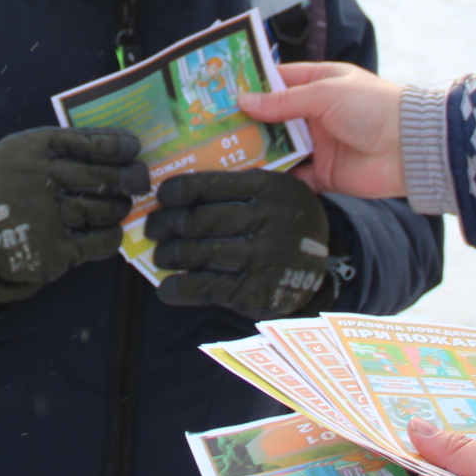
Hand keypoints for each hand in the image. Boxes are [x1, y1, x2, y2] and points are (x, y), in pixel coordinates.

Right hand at [0, 129, 148, 303]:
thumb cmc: (4, 186)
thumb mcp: (16, 152)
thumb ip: (53, 146)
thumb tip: (109, 143)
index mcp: (30, 150)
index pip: (84, 141)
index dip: (114, 144)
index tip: (133, 146)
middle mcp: (39, 180)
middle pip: (100, 176)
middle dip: (129, 177)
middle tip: (141, 179)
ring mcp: (46, 217)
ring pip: (102, 208)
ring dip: (120, 206)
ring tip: (122, 205)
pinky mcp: (52, 250)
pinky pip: (97, 243)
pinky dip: (111, 236)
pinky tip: (112, 231)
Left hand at [147, 169, 332, 317]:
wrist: (322, 269)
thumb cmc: (285, 223)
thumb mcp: (276, 192)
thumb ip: (239, 186)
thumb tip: (176, 190)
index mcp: (268, 187)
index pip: (209, 185)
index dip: (176, 191)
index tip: (162, 196)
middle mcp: (267, 220)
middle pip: (198, 221)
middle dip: (166, 225)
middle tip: (153, 228)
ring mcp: (263, 257)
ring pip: (199, 254)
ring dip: (169, 255)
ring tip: (160, 256)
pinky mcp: (257, 291)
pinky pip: (208, 288)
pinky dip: (180, 289)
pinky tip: (166, 288)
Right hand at [238, 63, 406, 197]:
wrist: (411, 150)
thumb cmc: (374, 108)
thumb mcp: (325, 93)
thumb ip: (283, 101)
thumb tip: (244, 100)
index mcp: (322, 83)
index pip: (280, 80)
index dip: (253, 84)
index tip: (222, 90)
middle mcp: (318, 113)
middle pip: (274, 117)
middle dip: (248, 121)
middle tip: (213, 125)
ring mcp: (319, 144)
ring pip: (279, 147)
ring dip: (256, 150)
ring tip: (222, 152)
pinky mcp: (323, 174)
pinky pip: (292, 176)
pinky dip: (274, 177)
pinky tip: (248, 176)